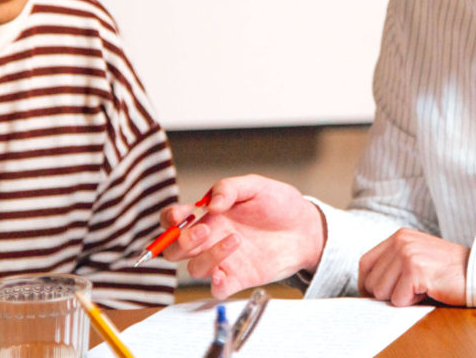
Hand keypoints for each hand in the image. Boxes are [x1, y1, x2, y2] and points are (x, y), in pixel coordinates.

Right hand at [161, 174, 324, 298]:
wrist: (306, 228)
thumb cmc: (279, 204)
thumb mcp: (255, 186)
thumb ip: (228, 189)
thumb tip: (209, 204)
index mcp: (208, 215)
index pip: (173, 220)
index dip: (168, 219)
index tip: (180, 215)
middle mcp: (210, 239)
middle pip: (175, 250)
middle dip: (181, 242)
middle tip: (205, 230)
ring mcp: (223, 260)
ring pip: (194, 270)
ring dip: (207, 257)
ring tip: (236, 240)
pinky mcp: (239, 278)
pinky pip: (217, 289)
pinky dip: (215, 285)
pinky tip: (224, 274)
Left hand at [358, 228, 467, 306]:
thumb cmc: (448, 271)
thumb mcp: (417, 258)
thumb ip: (393, 265)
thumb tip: (367, 288)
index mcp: (399, 236)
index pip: (366, 263)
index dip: (367, 284)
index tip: (376, 296)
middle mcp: (400, 241)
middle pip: (372, 281)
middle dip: (388, 294)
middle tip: (413, 290)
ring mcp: (407, 253)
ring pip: (382, 292)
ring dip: (402, 298)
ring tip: (423, 288)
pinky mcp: (416, 269)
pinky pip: (398, 299)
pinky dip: (413, 302)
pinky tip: (429, 290)